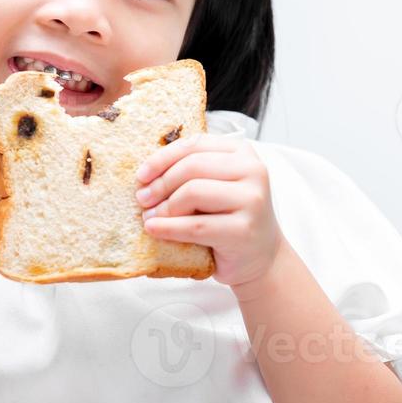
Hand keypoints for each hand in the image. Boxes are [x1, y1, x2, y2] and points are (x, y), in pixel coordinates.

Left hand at [135, 133, 283, 288]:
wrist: (260, 257)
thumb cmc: (230, 219)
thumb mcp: (216, 187)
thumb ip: (193, 172)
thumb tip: (147, 173)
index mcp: (242, 153)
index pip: (195, 145)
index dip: (162, 158)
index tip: (141, 175)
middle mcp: (252, 171)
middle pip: (192, 166)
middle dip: (161, 184)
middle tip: (142, 199)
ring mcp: (251, 200)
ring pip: (193, 192)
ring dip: (164, 207)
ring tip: (149, 217)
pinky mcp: (243, 230)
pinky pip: (195, 225)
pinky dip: (168, 227)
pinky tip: (153, 229)